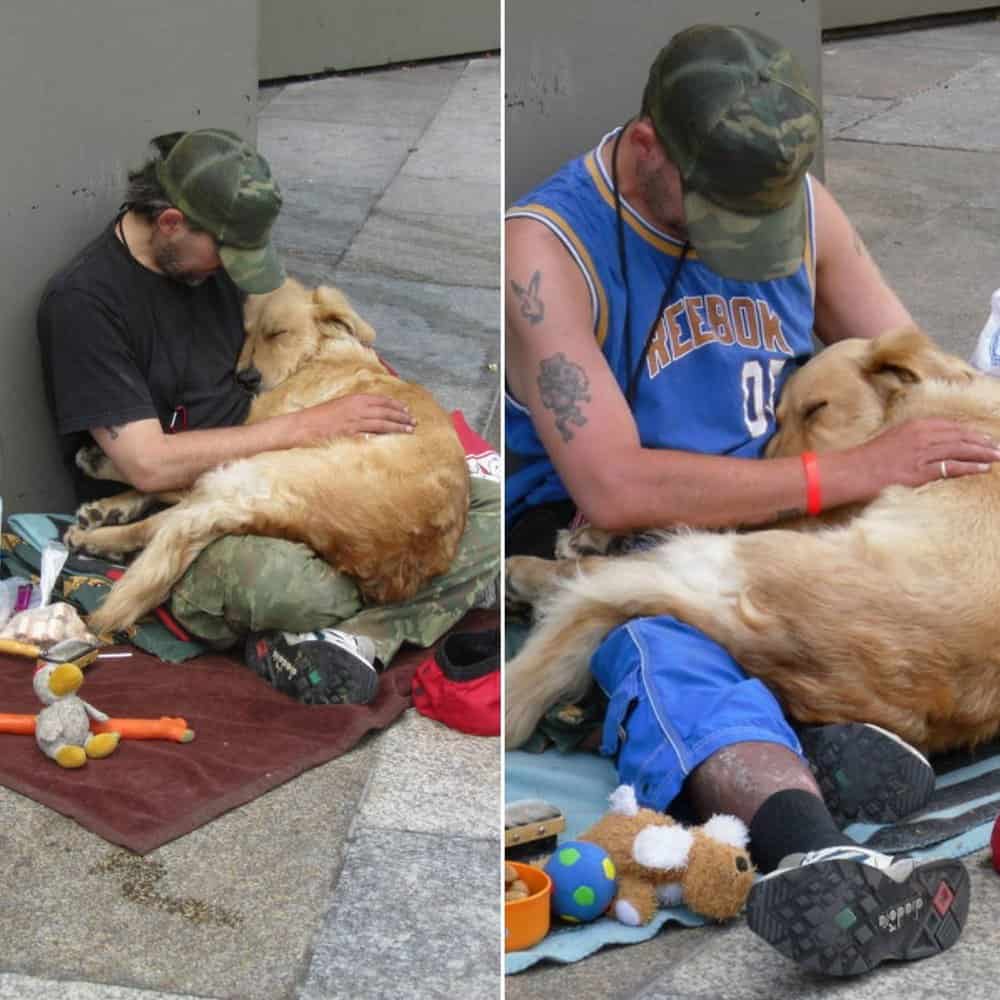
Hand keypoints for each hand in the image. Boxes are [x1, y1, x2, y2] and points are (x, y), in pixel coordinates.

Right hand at [299, 394, 415, 439]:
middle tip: (414, 422)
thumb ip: (357, 407)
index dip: (396, 405)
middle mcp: (356, 408)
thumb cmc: (320, 417)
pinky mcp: (350, 435)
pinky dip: (383, 437)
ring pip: (382, 423)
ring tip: (409, 430)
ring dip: (398, 427)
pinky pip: (370, 436)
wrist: (301, 425)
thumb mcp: (340, 406)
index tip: (406, 410)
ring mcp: (354, 422)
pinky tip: (393, 440)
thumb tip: (373, 412)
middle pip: (386, 412)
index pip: (382, 400)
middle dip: (402, 416)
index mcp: (355, 399)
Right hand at [861, 418, 999, 488]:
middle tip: (999, 447)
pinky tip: (983, 467)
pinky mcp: (920, 471)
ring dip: (982, 453)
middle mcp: (921, 435)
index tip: (985, 438)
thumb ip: (917, 439)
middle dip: (983, 442)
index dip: (972, 433)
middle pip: (960, 436)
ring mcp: (921, 453)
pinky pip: (951, 467)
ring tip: (997, 456)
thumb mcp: (895, 440)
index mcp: (916, 425)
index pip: (952, 427)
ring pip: (960, 449)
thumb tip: (935, 446)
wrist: (851, 471)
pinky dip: (970, 467)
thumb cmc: (869, 459)